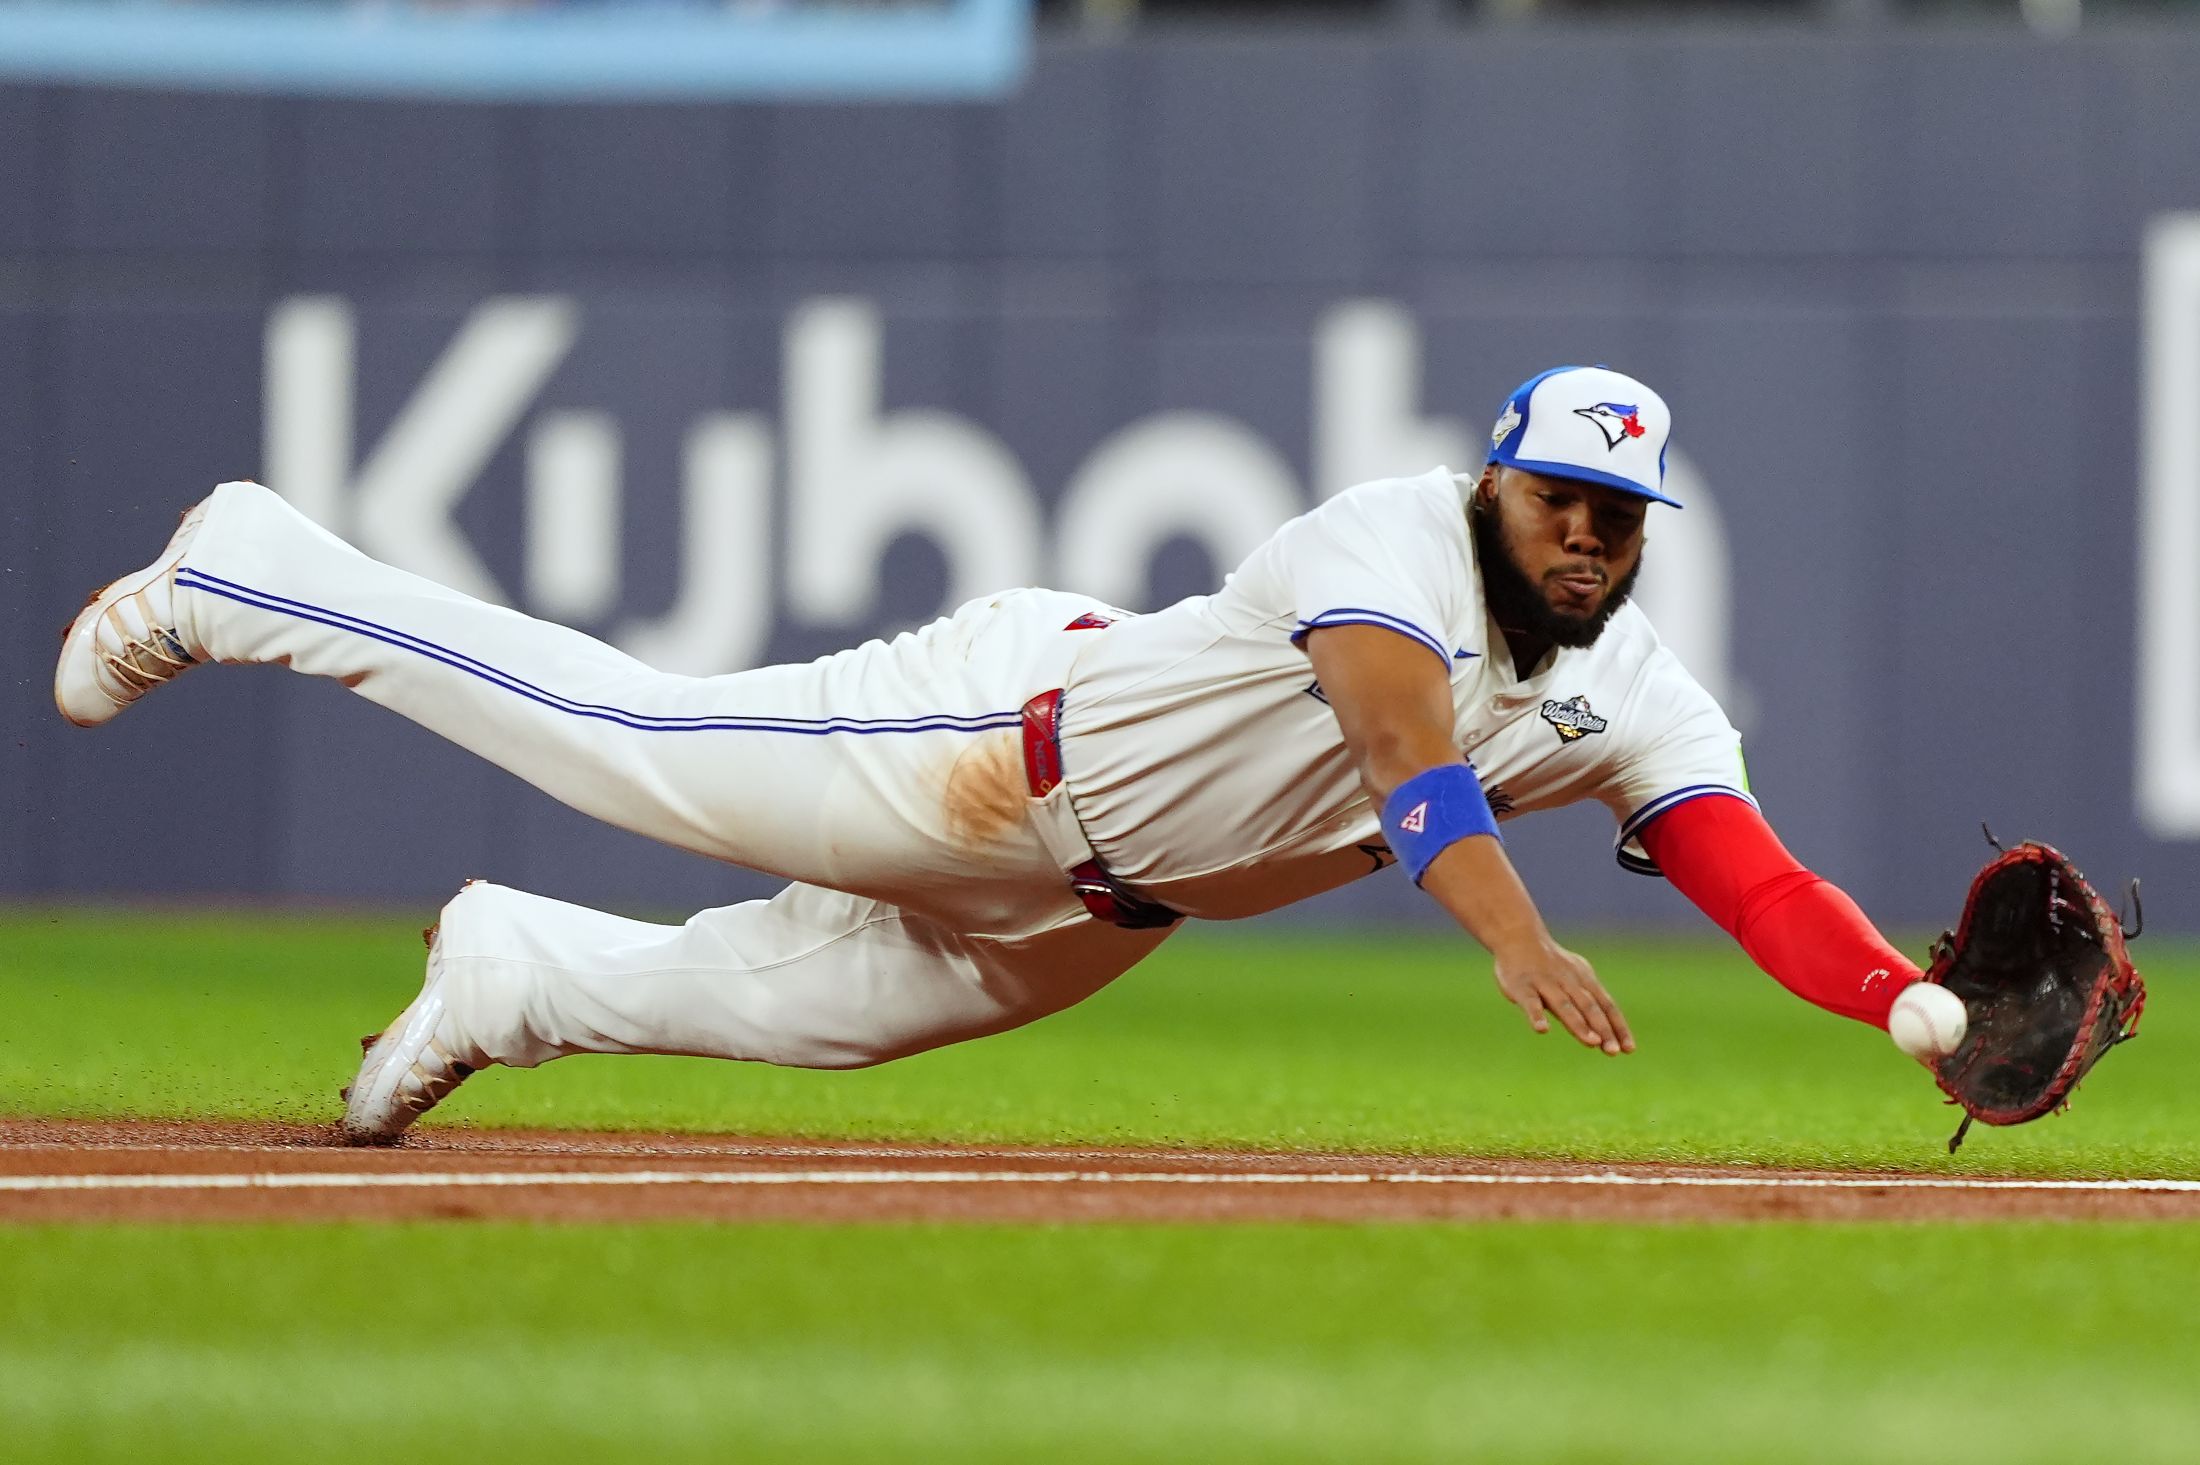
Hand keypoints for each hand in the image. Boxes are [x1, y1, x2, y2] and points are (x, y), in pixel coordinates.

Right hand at [1491, 938, 1634, 1054]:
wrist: (1518, 936)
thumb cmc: (1551, 964)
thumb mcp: (1574, 978)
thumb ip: (1587, 1003)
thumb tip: (1604, 1034)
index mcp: (1584, 980)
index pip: (1606, 1005)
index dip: (1617, 1026)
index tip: (1629, 1049)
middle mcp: (1568, 982)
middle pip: (1589, 1007)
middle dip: (1602, 1029)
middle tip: (1613, 1051)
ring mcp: (1545, 983)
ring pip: (1564, 1006)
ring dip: (1579, 1024)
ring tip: (1592, 1042)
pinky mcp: (1521, 987)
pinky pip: (1530, 1002)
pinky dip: (1536, 1015)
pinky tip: (1542, 1029)